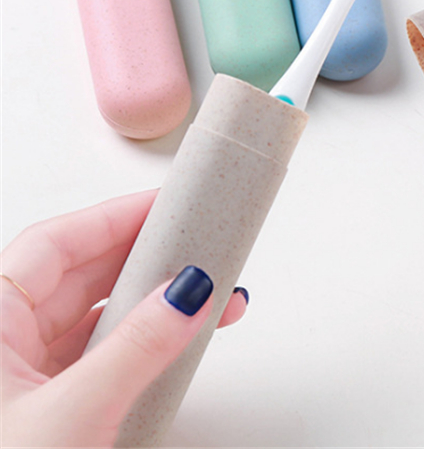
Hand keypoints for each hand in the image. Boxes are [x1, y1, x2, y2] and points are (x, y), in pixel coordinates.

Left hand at [1, 190, 249, 447]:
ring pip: (93, 316)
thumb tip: (187, 294)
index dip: (115, 217)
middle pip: (81, 274)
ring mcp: (21, 376)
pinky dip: (138, 342)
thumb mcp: (69, 418)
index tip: (167, 203)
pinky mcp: (44, 406)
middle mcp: (0, 340)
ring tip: (205, 294)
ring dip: (150, 303)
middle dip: (145, 257)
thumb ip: (135, 350)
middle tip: (196, 241)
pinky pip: (97, 354)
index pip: (57, 244)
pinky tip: (174, 339)